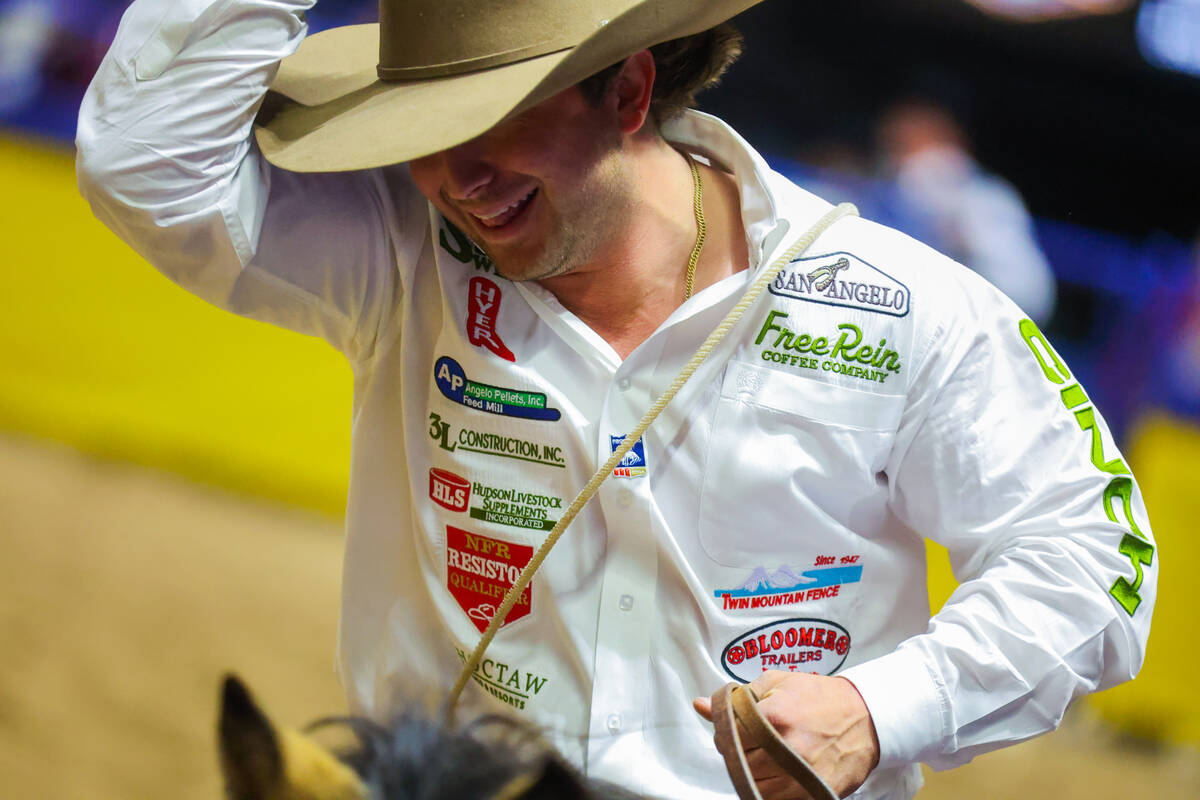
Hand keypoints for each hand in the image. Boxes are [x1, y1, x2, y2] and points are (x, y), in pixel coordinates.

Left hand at [694, 671, 879, 798]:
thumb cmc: (818, 696)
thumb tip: (700, 704)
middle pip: (739, 763)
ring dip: (752, 773)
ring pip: (753, 785)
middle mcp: (787, 749)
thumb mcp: (778, 682)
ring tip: (766, 756)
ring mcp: (801, 774)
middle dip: (739, 753)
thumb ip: (737, 697)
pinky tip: (777, 773)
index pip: (729, 736)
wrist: (866, 716)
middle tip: (752, 743)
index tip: (735, 729)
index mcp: (775, 716)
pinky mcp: (813, 793)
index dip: (727, 733)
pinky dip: (769, 790)